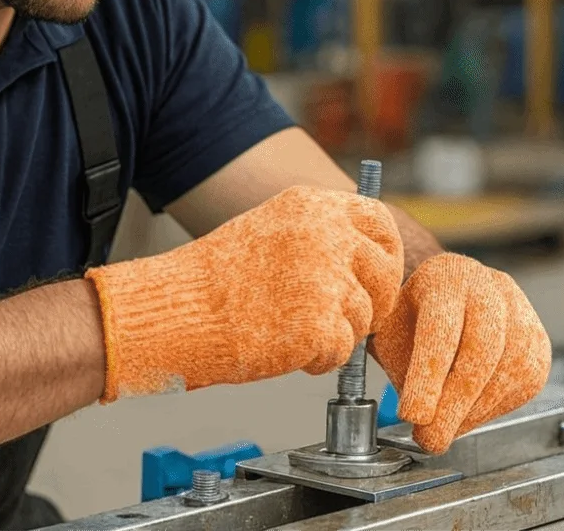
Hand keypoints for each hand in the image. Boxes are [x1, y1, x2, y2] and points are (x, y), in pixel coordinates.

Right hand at [86, 186, 403, 401]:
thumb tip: (364, 257)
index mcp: (312, 205)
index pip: (379, 220)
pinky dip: (316, 359)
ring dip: (335, 331)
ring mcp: (327, 279)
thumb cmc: (216, 277)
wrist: (179, 309)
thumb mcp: (272, 230)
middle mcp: (326, 234)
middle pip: (385, 272)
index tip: (376, 274)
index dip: (385, 253)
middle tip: (339, 316)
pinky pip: (341, 352)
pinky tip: (280, 344)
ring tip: (286, 325)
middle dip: (371, 300)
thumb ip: (320, 235)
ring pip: (364, 317)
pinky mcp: (321, 325)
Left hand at [371, 252, 551, 453]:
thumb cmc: (413, 315)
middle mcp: (488, 287)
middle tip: (429, 436)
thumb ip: (392, 358)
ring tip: (442, 430)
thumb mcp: (390, 325)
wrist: (447, 294)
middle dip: (453, 402)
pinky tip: (466, 416)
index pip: (440, 328)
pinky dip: (493, 409)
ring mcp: (519, 312)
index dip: (427, 376)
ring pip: (508, 370)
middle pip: (481, 350)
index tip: (412, 414)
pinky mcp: (538, 342)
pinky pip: (525, 383)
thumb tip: (406, 412)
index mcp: (445, 276)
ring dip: (472, 411)